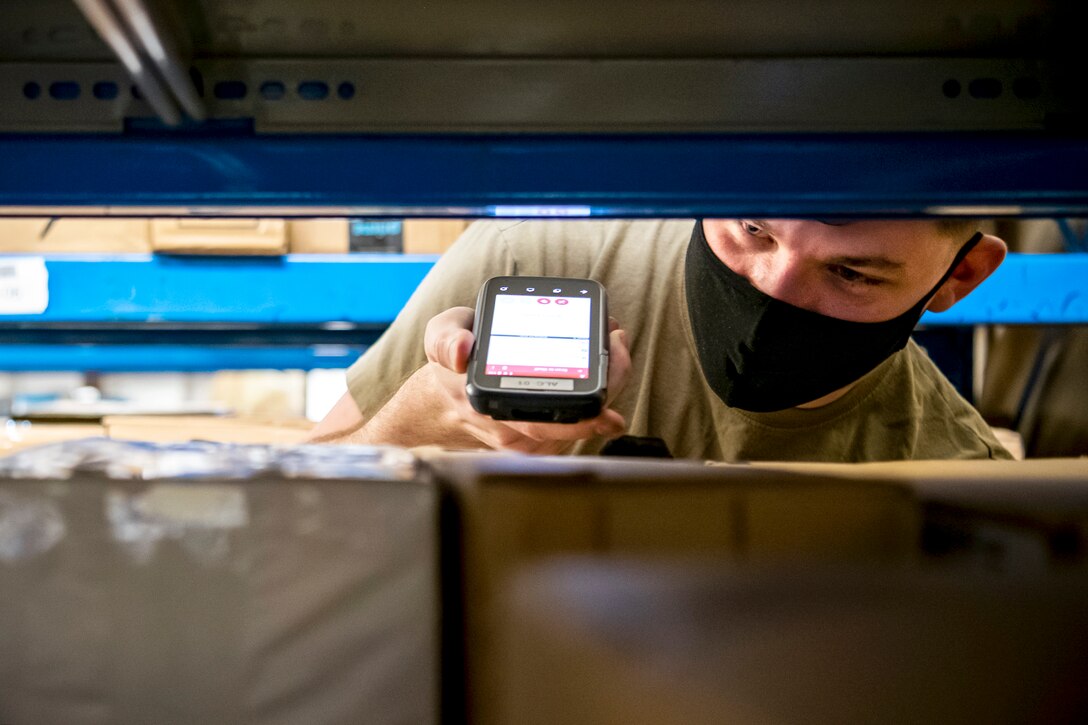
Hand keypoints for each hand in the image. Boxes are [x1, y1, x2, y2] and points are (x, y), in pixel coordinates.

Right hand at [406, 306, 630, 453]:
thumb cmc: (451, 366)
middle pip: (572, 424)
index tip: (609, 407)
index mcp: (490, 405)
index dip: (581, 417)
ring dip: (607, 388)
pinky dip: (599, 395)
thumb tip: (462, 352)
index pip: (541, 421)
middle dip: (607, 389)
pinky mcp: (541, 439)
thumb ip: (446, 340)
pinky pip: (579, 421)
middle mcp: (512, 429)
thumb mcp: (441, 337)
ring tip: (616, 350)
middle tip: (620, 351)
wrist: (446, 398)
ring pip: (582, 423)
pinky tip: (606, 367)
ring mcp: (529, 438)